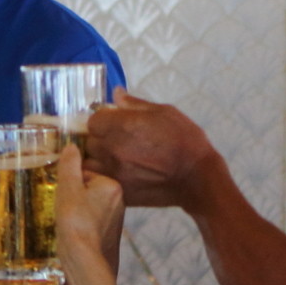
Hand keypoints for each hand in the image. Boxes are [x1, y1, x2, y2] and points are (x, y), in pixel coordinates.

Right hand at [56, 144, 124, 254]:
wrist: (85, 259)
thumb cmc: (75, 222)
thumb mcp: (68, 188)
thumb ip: (69, 165)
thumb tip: (72, 147)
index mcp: (112, 185)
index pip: (85, 174)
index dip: (69, 184)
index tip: (62, 195)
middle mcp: (120, 200)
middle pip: (87, 190)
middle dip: (73, 198)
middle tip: (63, 210)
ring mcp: (116, 219)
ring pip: (89, 206)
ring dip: (76, 212)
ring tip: (67, 223)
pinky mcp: (110, 235)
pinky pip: (92, 222)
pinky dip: (81, 225)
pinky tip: (73, 233)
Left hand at [84, 88, 220, 208]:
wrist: (197, 177)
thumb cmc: (185, 139)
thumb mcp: (164, 112)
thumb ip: (135, 103)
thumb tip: (116, 93)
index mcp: (123, 125)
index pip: (93, 120)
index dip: (102, 121)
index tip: (113, 124)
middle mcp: (113, 149)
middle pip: (89, 141)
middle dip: (98, 139)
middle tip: (115, 141)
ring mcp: (114, 172)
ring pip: (89, 164)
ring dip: (96, 159)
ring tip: (111, 159)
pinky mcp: (119, 191)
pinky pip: (98, 182)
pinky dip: (101, 177)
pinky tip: (116, 173)